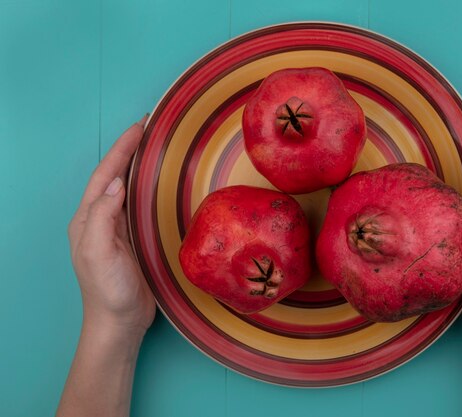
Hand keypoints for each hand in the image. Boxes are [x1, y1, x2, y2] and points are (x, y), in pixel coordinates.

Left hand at [68, 115, 154, 338]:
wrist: (120, 322)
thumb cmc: (107, 290)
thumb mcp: (98, 252)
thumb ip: (102, 216)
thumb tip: (115, 183)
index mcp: (89, 218)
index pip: (105, 175)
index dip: (121, 150)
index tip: (139, 127)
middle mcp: (102, 219)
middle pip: (116, 176)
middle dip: (130, 151)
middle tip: (152, 130)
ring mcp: (119, 229)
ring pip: (130, 189)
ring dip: (141, 167)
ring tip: (159, 148)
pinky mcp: (135, 240)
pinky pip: (142, 206)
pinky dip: (151, 189)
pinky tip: (164, 184)